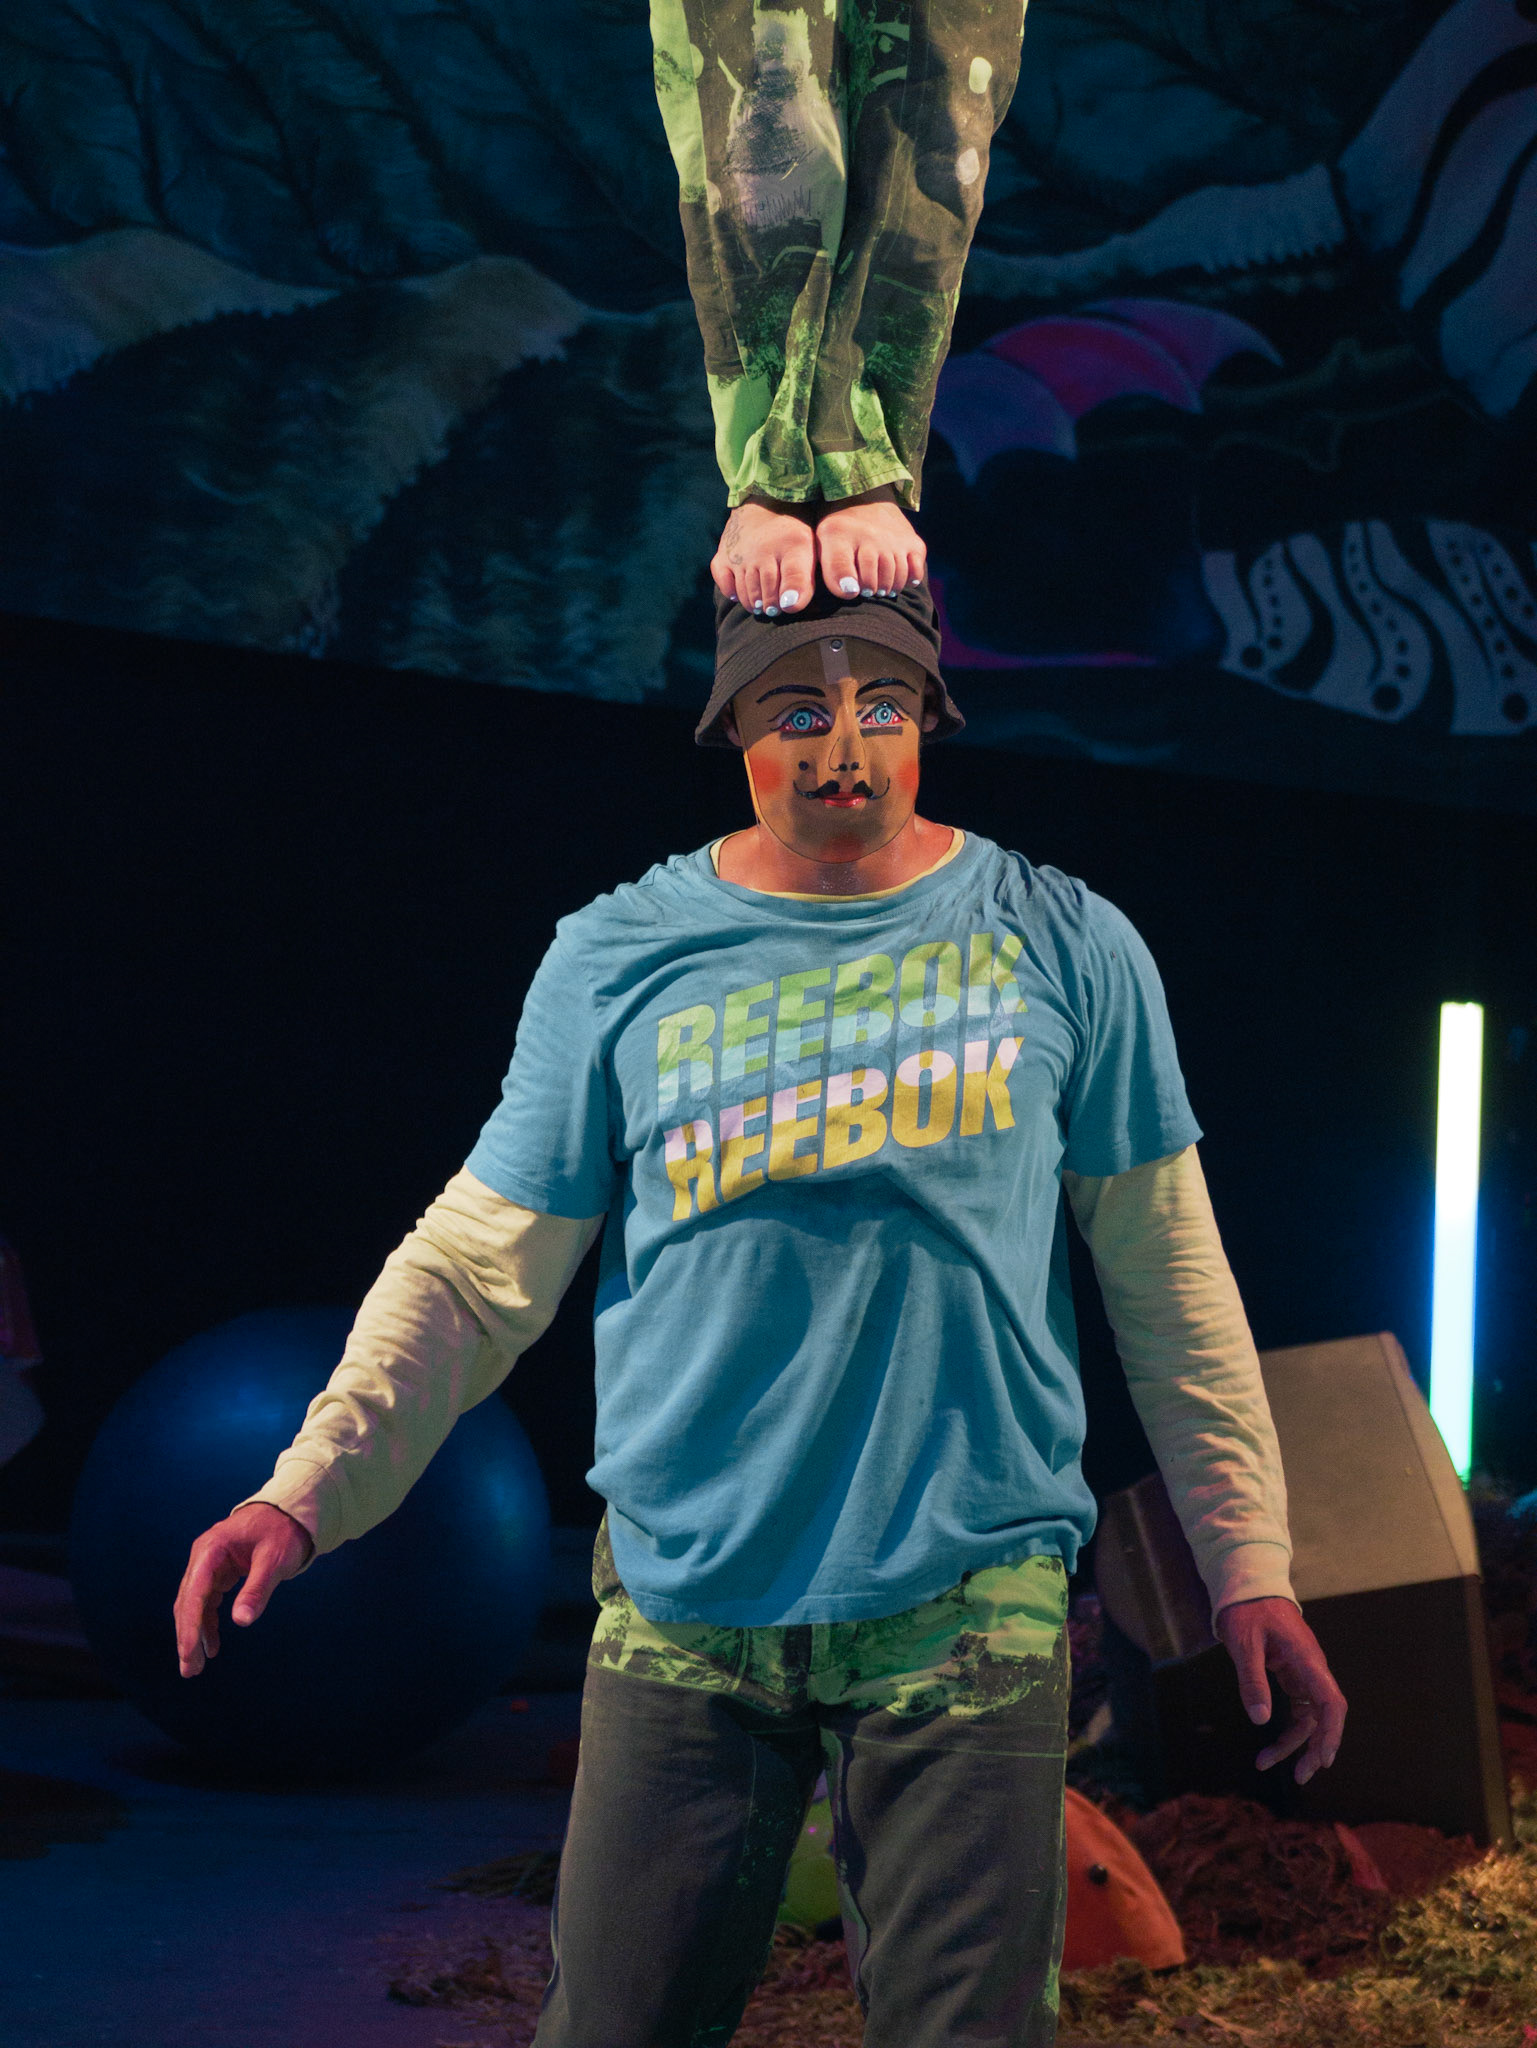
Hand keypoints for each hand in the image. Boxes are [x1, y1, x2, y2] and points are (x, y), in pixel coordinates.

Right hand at [173, 1503, 312, 1678]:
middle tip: (190, 1669)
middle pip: (188, 1601)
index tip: (189, 1652)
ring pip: (193, 1604)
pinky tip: (211, 1645)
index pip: (195, 1592)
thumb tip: (242, 1621)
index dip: (190, 1625)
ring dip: (194, 1633)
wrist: (289, 1511)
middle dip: (187, 1636)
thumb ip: (257, 1589)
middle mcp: (203, 1557)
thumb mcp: (274, 1560)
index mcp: (212, 1550)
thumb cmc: (282, 1531)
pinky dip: (207, 1623)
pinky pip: (206, 1602)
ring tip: (196, 1666)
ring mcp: (208, 1564)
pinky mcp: (217, 1572)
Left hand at [1214, 1595, 1346, 1784]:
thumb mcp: (1243, 1644)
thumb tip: (1261, 1720)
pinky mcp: (1294, 1676)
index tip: (1323, 1759)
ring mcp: (1305, 1674)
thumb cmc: (1248, 1611)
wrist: (1249, 1587)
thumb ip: (1252, 1680)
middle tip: (1300, 1776)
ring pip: (1310, 1718)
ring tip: (1266, 1764)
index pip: (1331, 1701)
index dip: (1331, 1732)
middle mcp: (1312, 1669)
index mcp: (1306, 1659)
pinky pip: (1299, 1710)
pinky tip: (1272, 1748)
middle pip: (1326, 1715)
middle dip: (1317, 1747)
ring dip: (1295, 1744)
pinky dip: (1287, 1730)